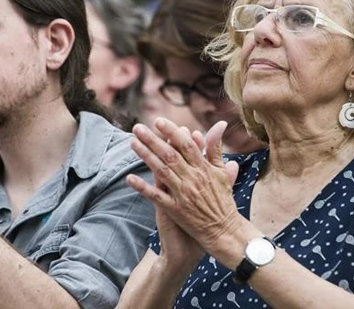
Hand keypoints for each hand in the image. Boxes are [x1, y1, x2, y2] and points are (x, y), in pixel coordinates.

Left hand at [127, 118, 241, 252]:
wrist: (223, 231)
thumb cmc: (223, 200)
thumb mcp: (221, 172)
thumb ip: (216, 148)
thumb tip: (219, 124)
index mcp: (204, 169)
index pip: (186, 145)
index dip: (172, 132)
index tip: (158, 121)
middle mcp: (193, 179)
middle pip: (170, 155)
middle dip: (153, 140)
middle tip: (137, 127)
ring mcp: (183, 195)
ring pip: (161, 171)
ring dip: (146, 156)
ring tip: (132, 143)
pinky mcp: (175, 210)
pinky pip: (156, 196)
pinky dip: (143, 187)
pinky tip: (130, 178)